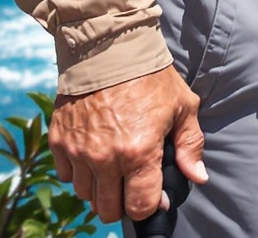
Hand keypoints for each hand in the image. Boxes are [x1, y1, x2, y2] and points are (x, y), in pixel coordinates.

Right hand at [49, 64, 205, 223]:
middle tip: (130, 183)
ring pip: (86, 195)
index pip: (140, 207)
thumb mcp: (182, 107)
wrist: (108, 47)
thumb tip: (198, 178)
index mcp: (140, 152)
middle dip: (122, 203)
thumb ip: (190, 146)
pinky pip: (66, 176)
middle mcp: (106, 158)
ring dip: (99, 188)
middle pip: (109, 210)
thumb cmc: (151, 76)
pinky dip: (78, 172)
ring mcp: (79, 151)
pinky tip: (92, 155)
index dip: (150, 206)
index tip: (153, 195)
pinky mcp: (59, 141)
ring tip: (112, 167)